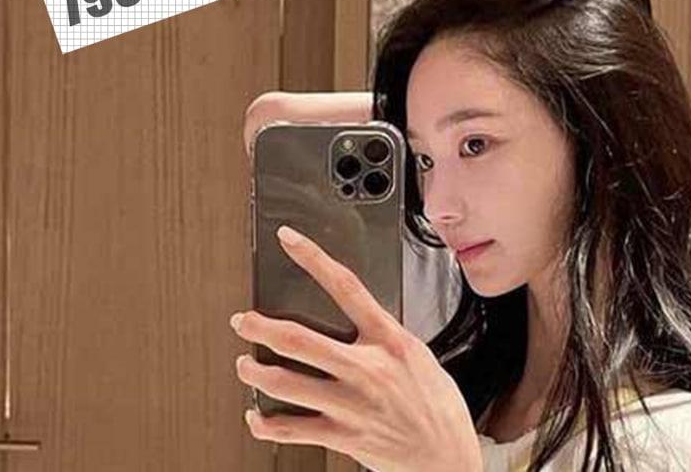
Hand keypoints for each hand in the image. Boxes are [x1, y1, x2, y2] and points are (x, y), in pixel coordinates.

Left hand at [230, 225, 481, 471]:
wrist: (447, 459)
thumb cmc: (438, 409)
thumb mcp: (420, 357)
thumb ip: (386, 339)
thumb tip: (360, 322)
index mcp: (390, 341)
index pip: (346, 287)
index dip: (314, 258)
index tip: (290, 240)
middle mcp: (367, 369)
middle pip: (300, 340)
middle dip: (262, 328)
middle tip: (243, 321)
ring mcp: (352, 404)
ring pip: (286, 384)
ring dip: (255, 373)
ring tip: (244, 366)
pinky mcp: (343, 436)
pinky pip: (292, 429)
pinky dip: (265, 423)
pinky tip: (255, 416)